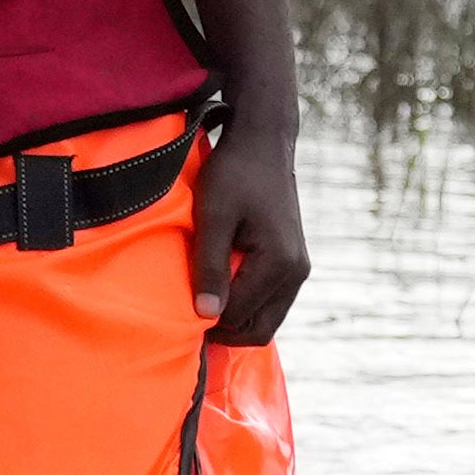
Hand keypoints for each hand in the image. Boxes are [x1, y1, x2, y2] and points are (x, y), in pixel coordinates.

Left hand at [191, 136, 315, 342]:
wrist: (262, 144)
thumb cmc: (234, 173)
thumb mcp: (213, 216)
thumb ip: (210, 265)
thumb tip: (206, 314)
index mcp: (279, 263)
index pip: (238, 316)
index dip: (206, 321)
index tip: (176, 312)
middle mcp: (296, 272)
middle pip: (259, 330)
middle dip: (224, 330)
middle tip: (187, 316)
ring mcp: (298, 269)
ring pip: (266, 319)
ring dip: (234, 317)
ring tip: (202, 299)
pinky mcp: (292, 263)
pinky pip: (268, 301)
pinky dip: (244, 304)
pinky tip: (219, 286)